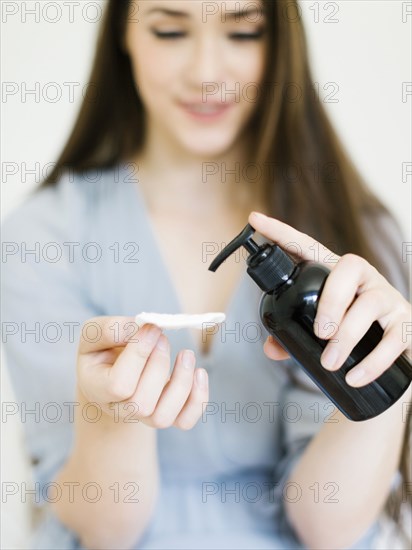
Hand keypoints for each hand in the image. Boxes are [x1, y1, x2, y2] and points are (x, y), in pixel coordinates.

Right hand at [77, 317, 207, 428]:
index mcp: (96, 388)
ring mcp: (143, 415)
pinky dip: (198, 400)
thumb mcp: (95, 332)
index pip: (118, 385)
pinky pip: (185, 421)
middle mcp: (118, 408)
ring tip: (186, 354)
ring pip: (163, 417)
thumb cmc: (104, 347)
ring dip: (181, 383)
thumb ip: (111, 329)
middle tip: (162, 337)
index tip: (151, 329)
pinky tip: (199, 373)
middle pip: (142, 403)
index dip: (139, 355)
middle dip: (159, 365)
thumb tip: (139, 328)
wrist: (112, 368)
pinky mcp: (167, 413)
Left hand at [248, 211, 411, 387]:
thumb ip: (294, 335)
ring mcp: (387, 297)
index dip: (283, 233)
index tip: (256, 220)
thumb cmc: (351, 331)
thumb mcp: (322, 329)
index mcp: (336, 274)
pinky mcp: (406, 322)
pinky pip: (394, 338)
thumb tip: (271, 348)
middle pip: (350, 268)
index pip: (309, 247)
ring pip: (371, 304)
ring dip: (348, 335)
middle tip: (320, 333)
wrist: (394, 349)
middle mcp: (364, 278)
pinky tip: (356, 376)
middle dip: (331, 301)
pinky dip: (373, 362)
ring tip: (331, 361)